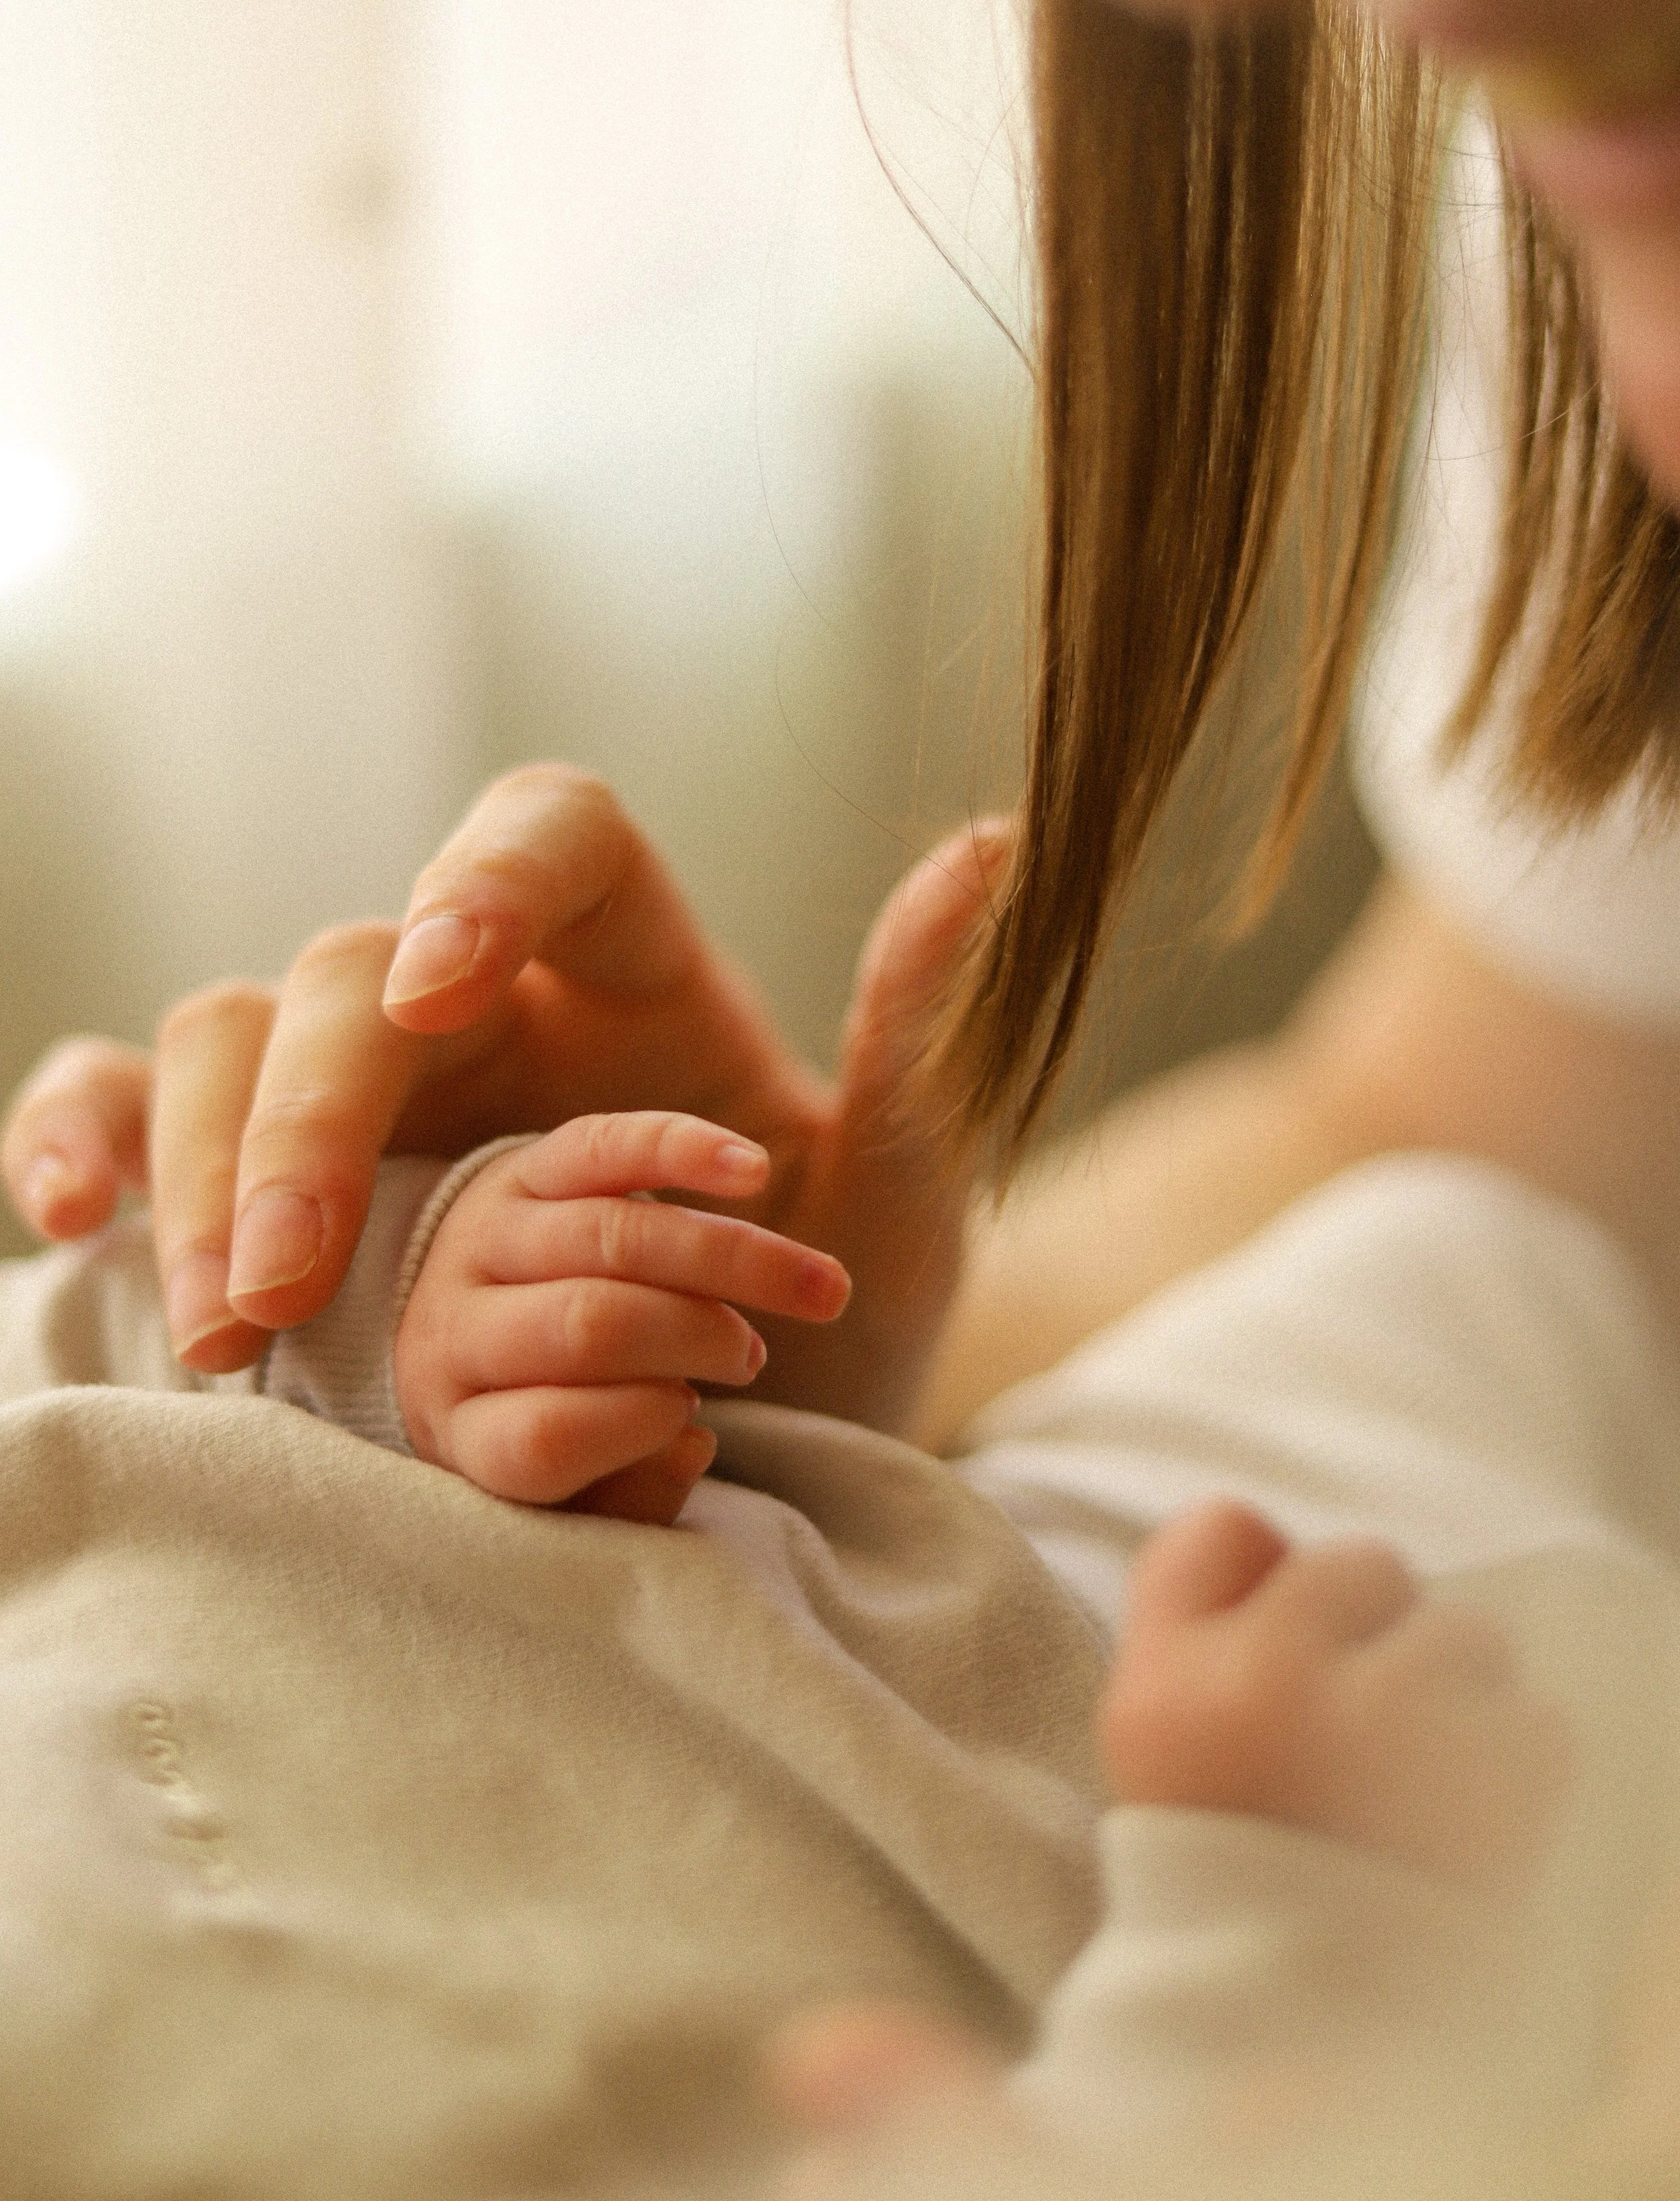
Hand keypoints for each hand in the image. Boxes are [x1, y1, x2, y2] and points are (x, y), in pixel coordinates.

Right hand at [2, 769, 1008, 1479]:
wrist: (772, 1437)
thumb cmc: (841, 1303)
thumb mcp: (907, 1194)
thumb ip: (924, 1033)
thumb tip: (992, 842)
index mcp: (631, 968)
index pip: (548, 839)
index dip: (482, 877)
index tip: (445, 979)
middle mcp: (485, 1007)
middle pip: (351, 966)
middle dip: (315, 1108)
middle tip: (301, 1269)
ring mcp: (379, 1095)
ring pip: (227, 1033)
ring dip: (206, 1159)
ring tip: (235, 1319)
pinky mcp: (295, 1185)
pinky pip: (145, 1114)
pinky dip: (89, 1140)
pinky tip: (75, 1227)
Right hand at [1102, 1500, 1570, 1893]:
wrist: (1306, 2014)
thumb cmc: (1226, 1855)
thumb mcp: (1147, 1726)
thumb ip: (1185, 1594)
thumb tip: (1262, 1519)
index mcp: (1175, 1681)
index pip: (1230, 1529)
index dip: (1272, 1589)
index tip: (1287, 1663)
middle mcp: (1276, 1688)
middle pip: (1366, 1566)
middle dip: (1376, 1629)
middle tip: (1358, 1727)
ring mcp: (1395, 1731)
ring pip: (1464, 1632)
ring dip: (1454, 1691)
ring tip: (1418, 1776)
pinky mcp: (1498, 1786)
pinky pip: (1537, 1716)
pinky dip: (1515, 1760)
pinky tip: (1464, 1817)